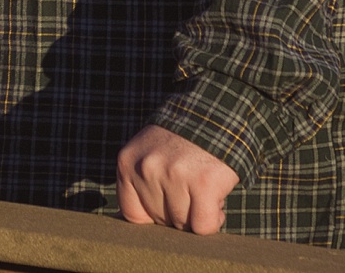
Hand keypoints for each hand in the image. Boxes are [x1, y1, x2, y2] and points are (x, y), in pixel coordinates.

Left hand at [116, 125, 237, 234]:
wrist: (217, 116)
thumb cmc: (181, 144)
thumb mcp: (147, 153)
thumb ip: (139, 183)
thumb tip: (141, 228)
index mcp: (127, 162)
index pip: (132, 214)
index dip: (154, 217)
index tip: (168, 206)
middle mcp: (146, 168)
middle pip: (160, 221)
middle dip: (178, 212)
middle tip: (190, 188)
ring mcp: (174, 175)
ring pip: (183, 225)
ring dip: (197, 214)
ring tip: (202, 188)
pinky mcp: (203, 184)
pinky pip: (203, 226)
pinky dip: (213, 220)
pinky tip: (214, 200)